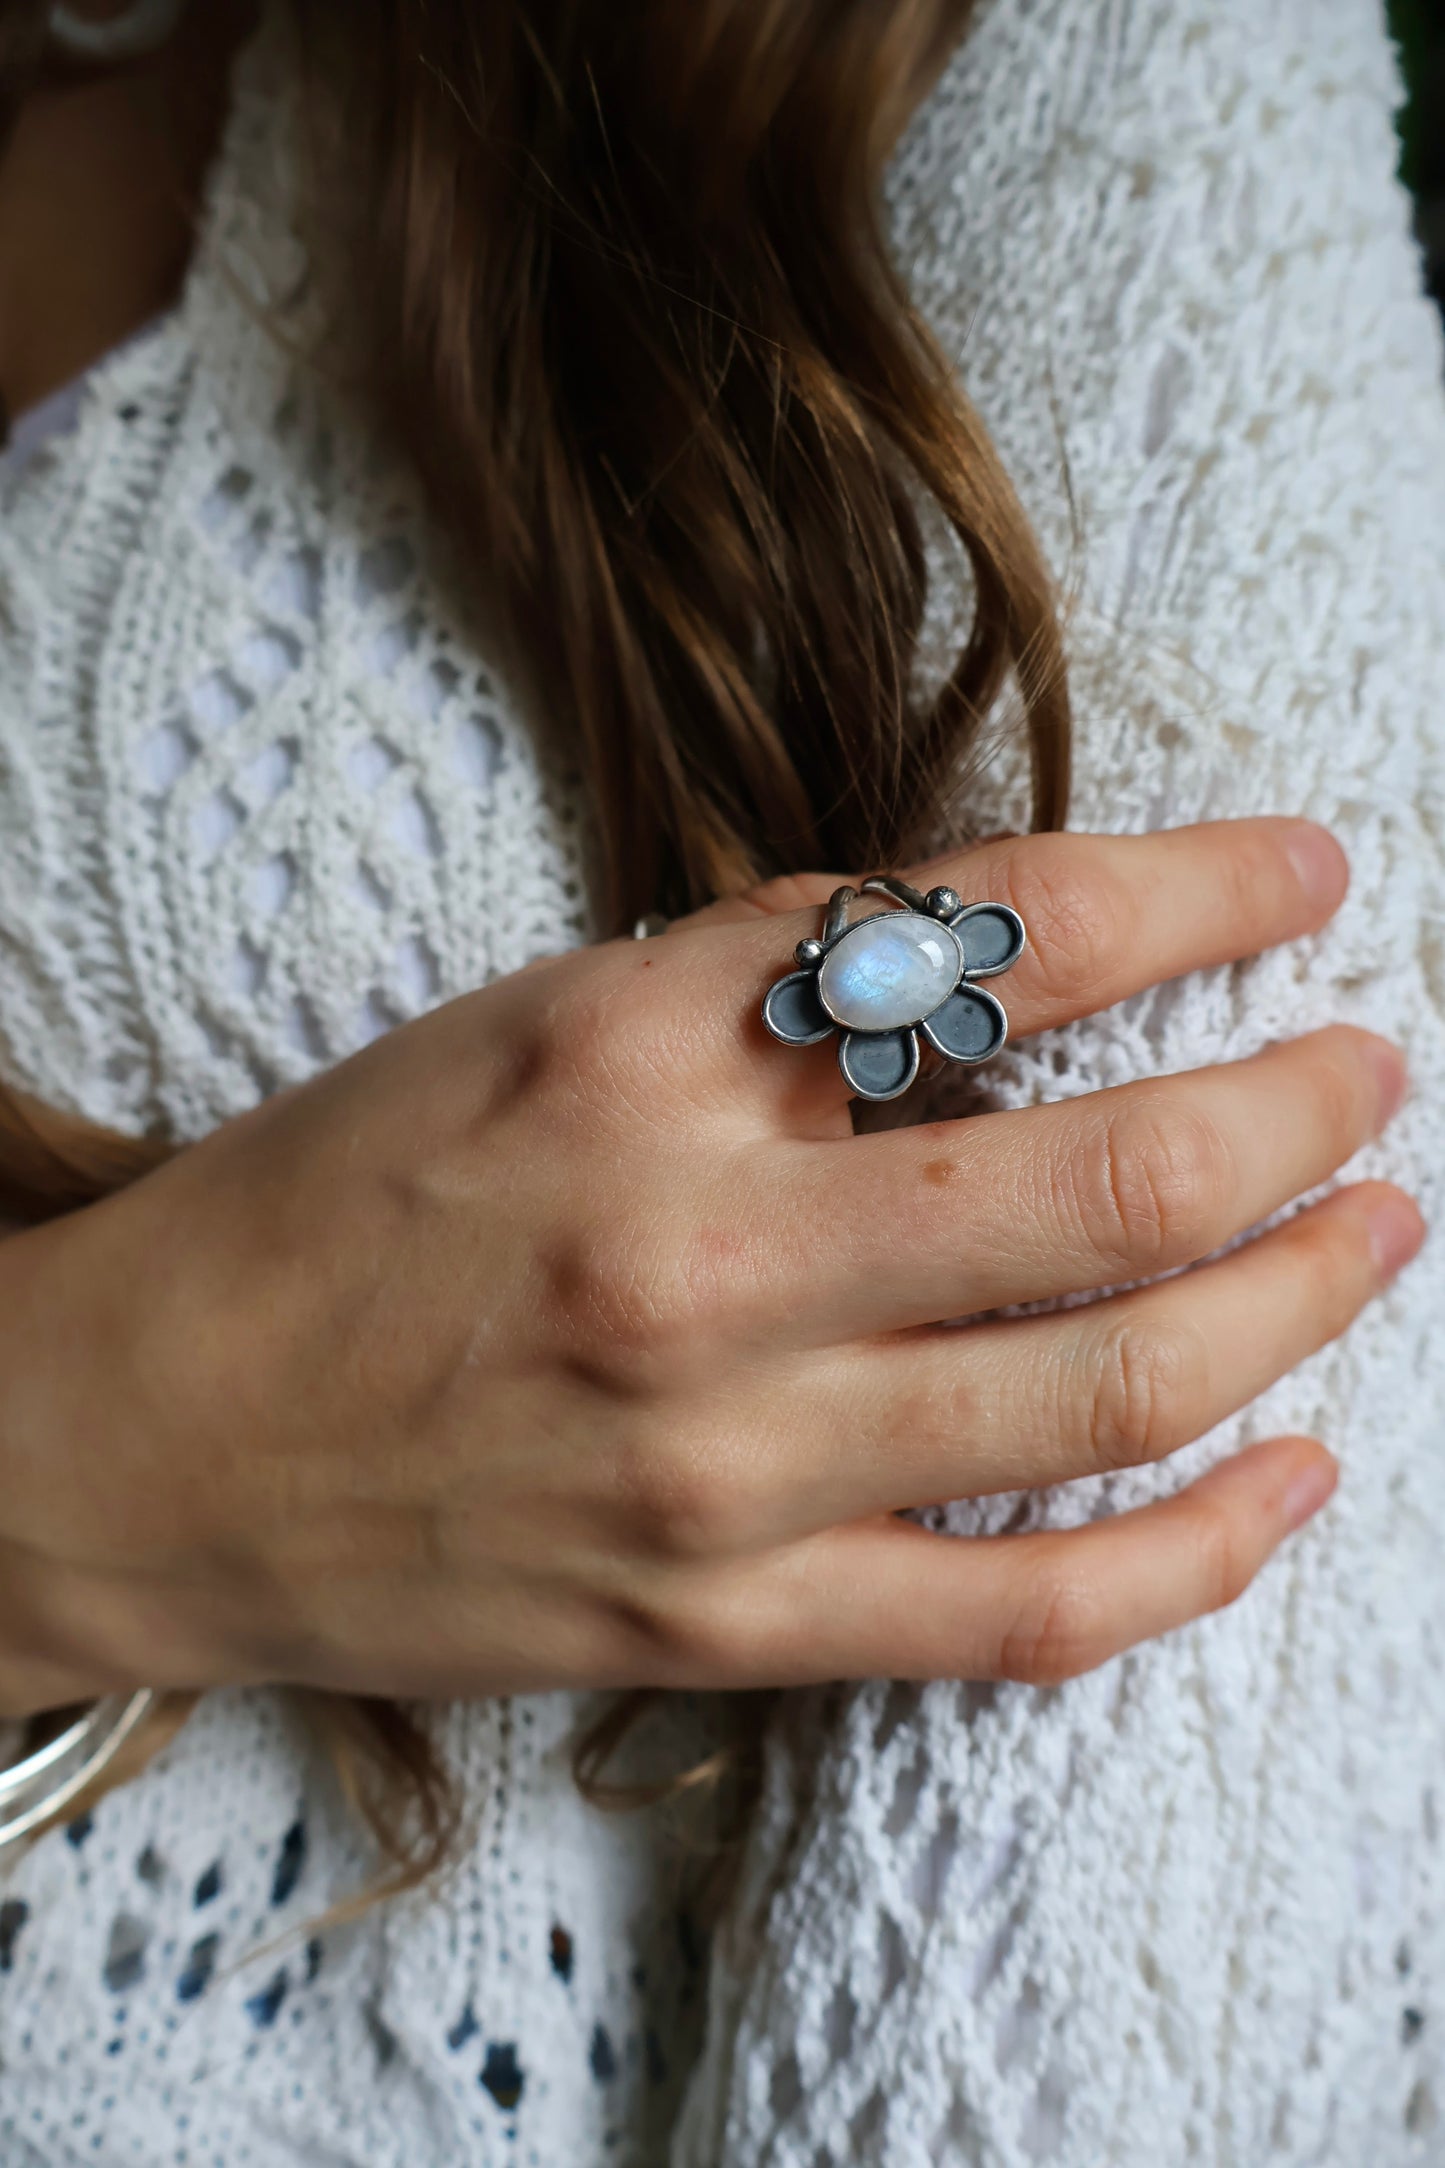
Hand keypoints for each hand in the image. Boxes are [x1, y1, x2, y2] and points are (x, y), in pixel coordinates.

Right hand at [0, 819, 1418, 1712]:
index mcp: (640, 1051)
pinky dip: (1202, 1551)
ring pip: (1114, 1388)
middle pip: (1116, 1175)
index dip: (1203, 890)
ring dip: (1298, 1298)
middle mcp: (701, 1250)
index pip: (999, 935)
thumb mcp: (530, 1017)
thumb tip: (994, 944)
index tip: (1304, 873)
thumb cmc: (329, 1201)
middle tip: (1371, 1070)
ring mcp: (727, 1461)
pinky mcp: (729, 1623)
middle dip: (1303, 1103)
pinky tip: (1291, 1481)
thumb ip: (760, 981)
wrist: (139, 1444)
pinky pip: (1030, 1611)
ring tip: (1374, 1230)